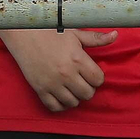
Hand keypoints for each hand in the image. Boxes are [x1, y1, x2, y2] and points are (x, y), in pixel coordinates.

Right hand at [0, 27, 116, 111]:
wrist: (24, 34)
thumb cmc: (51, 31)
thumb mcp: (75, 33)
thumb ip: (96, 38)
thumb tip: (116, 35)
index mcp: (77, 58)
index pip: (98, 79)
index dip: (97, 77)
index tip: (92, 72)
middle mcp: (66, 74)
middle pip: (88, 94)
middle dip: (89, 88)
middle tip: (83, 80)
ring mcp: (52, 84)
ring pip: (73, 103)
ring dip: (76, 96)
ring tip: (73, 87)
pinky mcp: (40, 90)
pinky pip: (55, 107)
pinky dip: (61, 105)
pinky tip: (62, 95)